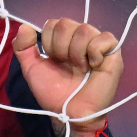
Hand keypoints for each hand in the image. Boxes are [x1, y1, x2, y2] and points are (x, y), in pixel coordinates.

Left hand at [12, 18, 121, 136]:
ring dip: (76, 52)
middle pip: (66, 23)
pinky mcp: (113, 53)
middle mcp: (80, 39)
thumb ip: (23, 48)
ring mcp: (97, 44)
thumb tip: (24, 26)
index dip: (48, 40)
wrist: (69, 113)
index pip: (53, 23)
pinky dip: (95, 52)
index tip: (52, 59)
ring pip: (84, 29)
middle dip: (60, 47)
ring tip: (79, 68)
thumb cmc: (53, 92)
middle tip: (66, 65)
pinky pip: (105, 38)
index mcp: (62, 41)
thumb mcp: (31, 69)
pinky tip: (93, 66)